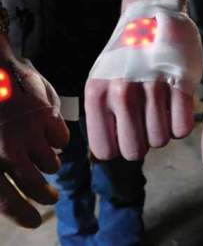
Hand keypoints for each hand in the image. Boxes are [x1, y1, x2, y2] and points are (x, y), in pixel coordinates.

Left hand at [0, 57, 68, 227]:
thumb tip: (8, 178)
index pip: (5, 199)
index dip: (22, 213)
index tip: (35, 221)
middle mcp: (8, 149)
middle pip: (35, 184)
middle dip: (45, 196)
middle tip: (51, 197)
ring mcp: (29, 132)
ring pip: (52, 163)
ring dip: (51, 164)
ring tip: (47, 159)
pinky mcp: (46, 117)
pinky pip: (62, 140)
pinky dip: (59, 141)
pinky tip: (50, 133)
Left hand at [85, 0, 202, 160]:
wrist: (149, 15)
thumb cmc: (125, 56)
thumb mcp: (101, 80)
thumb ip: (102, 115)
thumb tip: (109, 154)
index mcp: (96, 94)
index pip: (105, 150)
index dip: (118, 147)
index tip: (125, 134)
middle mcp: (121, 92)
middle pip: (135, 152)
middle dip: (142, 142)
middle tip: (145, 122)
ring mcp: (152, 86)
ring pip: (160, 141)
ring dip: (162, 131)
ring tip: (159, 109)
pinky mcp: (180, 81)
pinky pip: (182, 129)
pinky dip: (180, 124)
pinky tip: (174, 106)